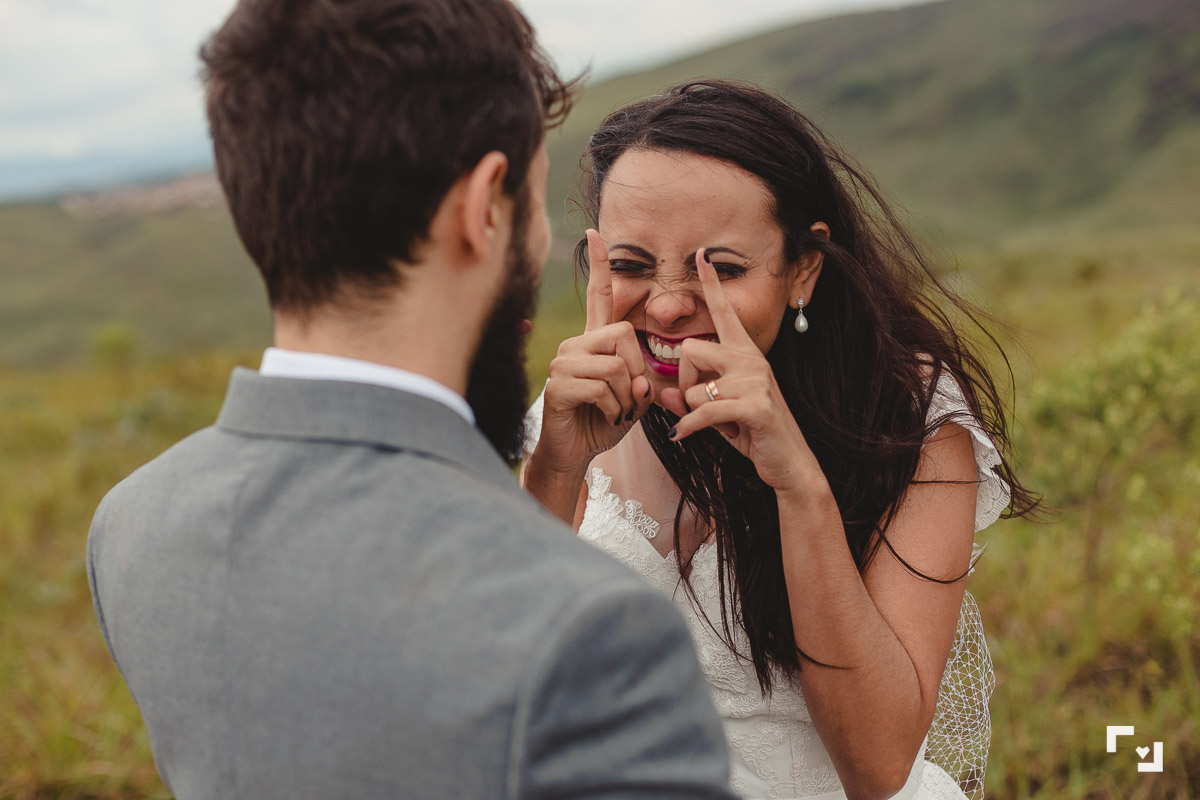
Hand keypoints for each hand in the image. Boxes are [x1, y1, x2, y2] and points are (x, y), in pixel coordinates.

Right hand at [532, 229, 653, 475]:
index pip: (599, 295)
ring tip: (615, 410)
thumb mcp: (634, 396)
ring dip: (625, 396)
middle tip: (630, 398)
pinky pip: (601, 387)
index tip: (596, 232)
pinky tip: (604, 417)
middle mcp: (575, 344)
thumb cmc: (604, 420)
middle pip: (623, 335)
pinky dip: (614, 408)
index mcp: (594, 340)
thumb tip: (642, 381)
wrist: (575, 451)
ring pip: (614, 365)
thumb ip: (643, 380)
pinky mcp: (557, 385)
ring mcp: (563, 363)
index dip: (599, 265)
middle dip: (637, 371)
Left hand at [658, 249, 822, 493]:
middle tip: (696, 405)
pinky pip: (703, 411)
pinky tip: (684, 437)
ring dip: (692, 412)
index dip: (712, 283)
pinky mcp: (755, 406)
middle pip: (690, 350)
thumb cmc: (752, 433)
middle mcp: (751, 359)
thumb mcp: (717, 414)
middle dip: (682, 381)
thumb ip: (690, 400)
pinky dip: (688, 428)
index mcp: (744, 353)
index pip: (724, 311)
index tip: (701, 253)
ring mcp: (756, 381)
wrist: (788, 463)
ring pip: (694, 387)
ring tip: (714, 424)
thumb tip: (664, 394)